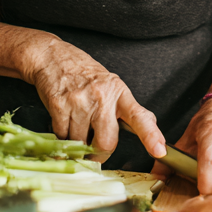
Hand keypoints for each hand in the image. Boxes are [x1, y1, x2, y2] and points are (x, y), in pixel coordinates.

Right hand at [21, 37, 165, 161]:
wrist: (53, 57)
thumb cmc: (84, 74)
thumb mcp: (112, 85)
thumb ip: (127, 109)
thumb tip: (153, 133)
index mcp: (119, 92)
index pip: (140, 116)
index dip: (150, 135)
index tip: (159, 150)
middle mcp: (102, 97)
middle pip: (106, 142)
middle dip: (100, 154)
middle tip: (94, 153)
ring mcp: (80, 101)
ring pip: (81, 143)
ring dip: (78, 146)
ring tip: (76, 129)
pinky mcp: (59, 106)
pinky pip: (63, 137)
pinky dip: (63, 139)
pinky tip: (64, 124)